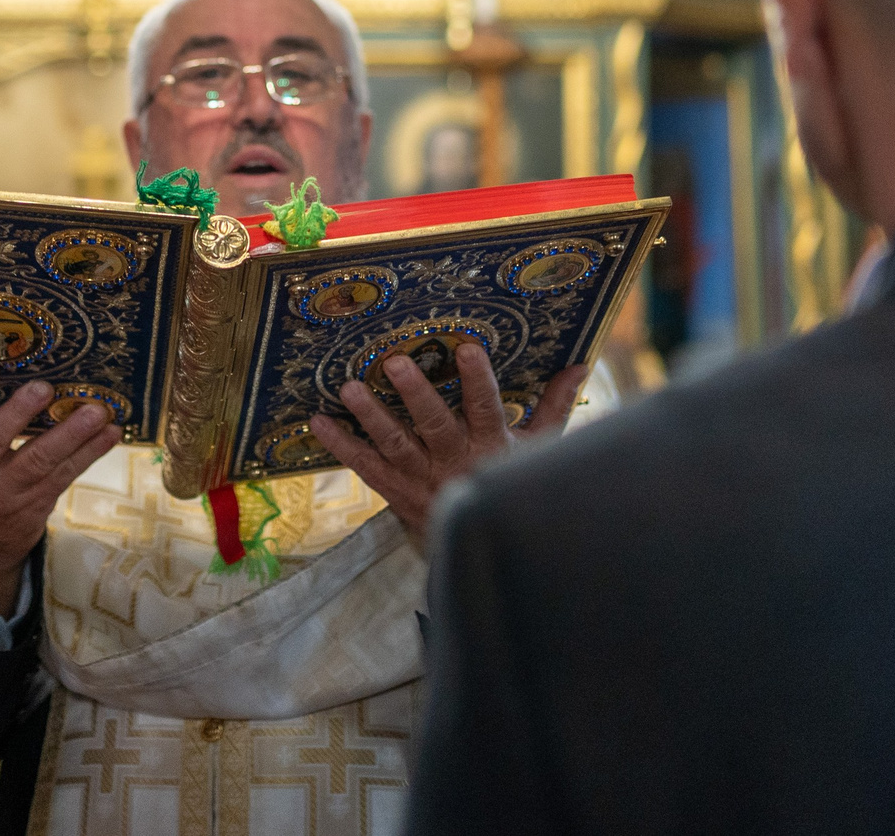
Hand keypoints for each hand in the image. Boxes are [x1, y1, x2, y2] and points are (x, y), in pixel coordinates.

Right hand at [0, 378, 118, 615]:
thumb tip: (17, 372)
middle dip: (18, 415)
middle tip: (43, 389)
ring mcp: (5, 491)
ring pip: (39, 461)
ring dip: (72, 435)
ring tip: (96, 412)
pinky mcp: (37, 503)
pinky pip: (65, 475)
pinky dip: (90, 453)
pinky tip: (110, 434)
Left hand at [308, 346, 586, 545]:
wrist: (481, 546)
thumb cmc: (509, 482)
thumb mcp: (539, 448)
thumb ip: (553, 405)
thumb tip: (578, 365)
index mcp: (491, 446)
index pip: (486, 409)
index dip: (477, 381)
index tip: (467, 348)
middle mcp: (454, 461)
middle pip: (433, 426)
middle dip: (414, 395)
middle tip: (393, 363)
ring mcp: (421, 478)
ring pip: (394, 445)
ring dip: (370, 416)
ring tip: (348, 387)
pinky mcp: (396, 491)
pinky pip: (365, 468)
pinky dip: (340, 445)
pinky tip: (317, 422)